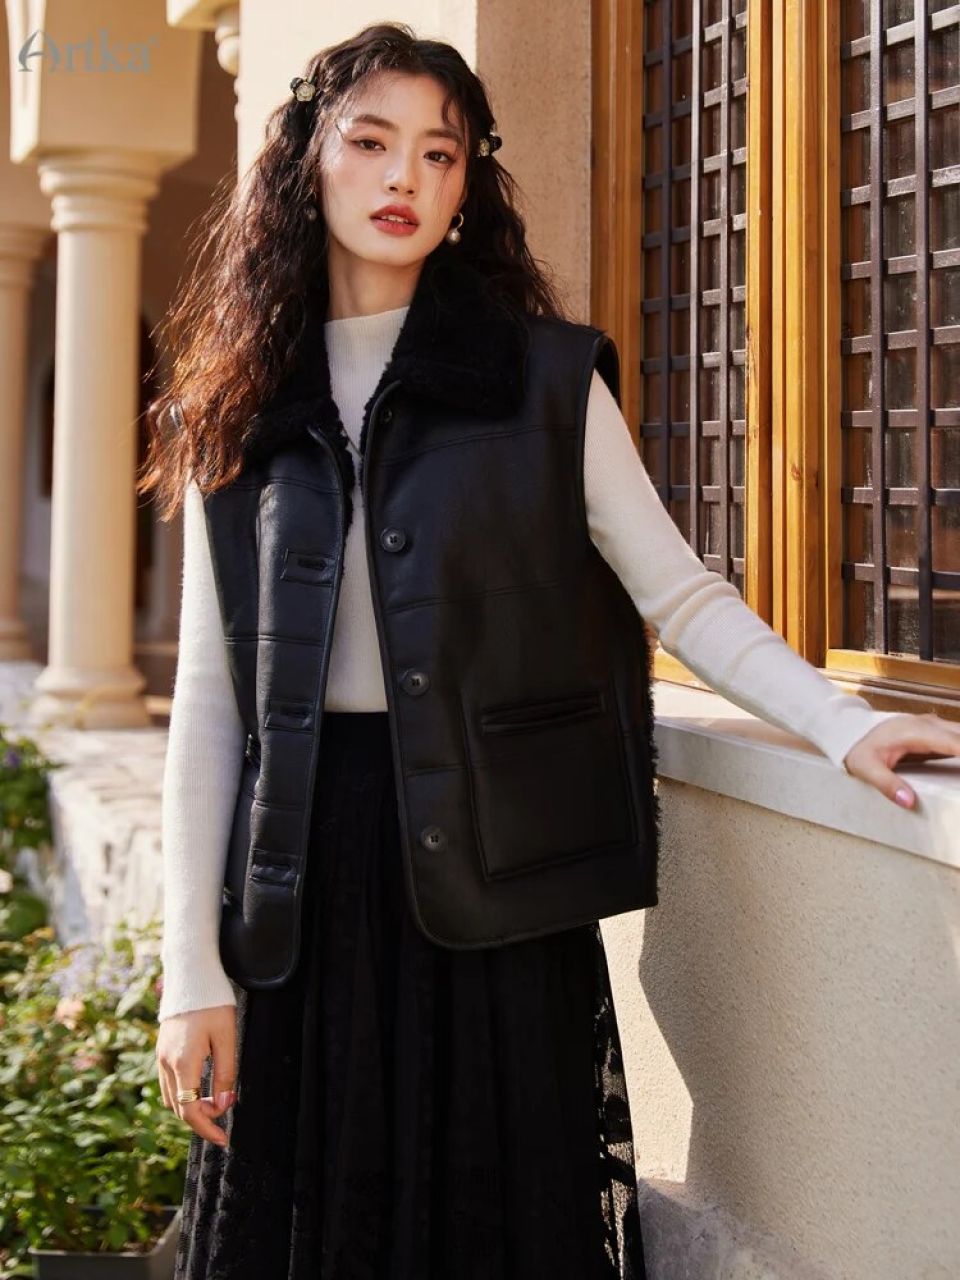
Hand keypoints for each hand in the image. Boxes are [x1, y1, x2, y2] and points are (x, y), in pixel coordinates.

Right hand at [156, 1004, 236, 1146]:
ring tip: (214, 1104)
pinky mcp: (161, 1050)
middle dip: (200, 1119)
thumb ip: (225, 1074)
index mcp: (183, 1062)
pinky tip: (200, 1089)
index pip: (190, 1111)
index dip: (206, 1129)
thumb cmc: (213, 1005)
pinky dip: (182, 1094)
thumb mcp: (227, 1039)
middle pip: (178, 1108)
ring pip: (171, 1098)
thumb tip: (222, 1105)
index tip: (224, 1139)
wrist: (192, 976)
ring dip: (190, 1108)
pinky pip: (168, 1083)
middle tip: (224, 1116)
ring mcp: (160, 1056)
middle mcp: (166, 1063)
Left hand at [842, 711, 959, 807]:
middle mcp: (929, 725)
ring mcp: (934, 726)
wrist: (850, 731)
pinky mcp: (935, 732)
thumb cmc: (858, 749)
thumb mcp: (865, 768)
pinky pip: (959, 739)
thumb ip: (887, 785)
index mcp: (916, 732)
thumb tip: (909, 802)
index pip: (955, 742)